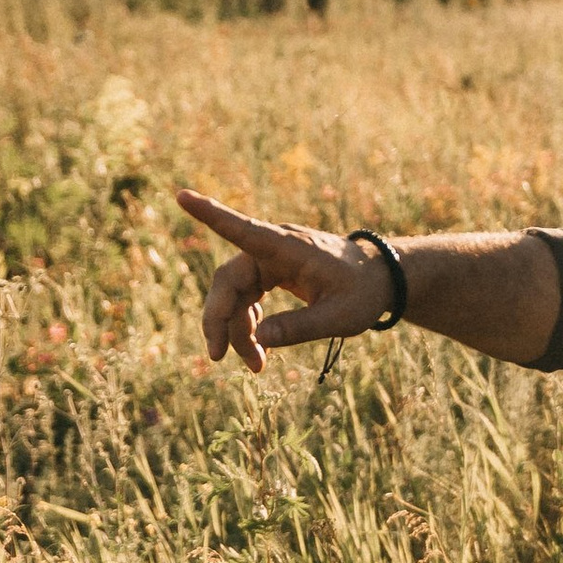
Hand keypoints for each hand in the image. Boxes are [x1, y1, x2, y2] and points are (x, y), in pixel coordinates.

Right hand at [178, 190, 392, 372]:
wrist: (381, 281)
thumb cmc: (363, 292)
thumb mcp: (339, 317)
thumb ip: (300, 327)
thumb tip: (259, 340)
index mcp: (289, 247)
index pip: (244, 228)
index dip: (211, 214)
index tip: (181, 195)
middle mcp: (273, 249)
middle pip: (228, 281)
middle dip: (220, 320)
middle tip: (218, 357)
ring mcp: (269, 261)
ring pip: (233, 295)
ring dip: (236, 330)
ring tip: (256, 366)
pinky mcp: (270, 274)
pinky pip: (245, 299)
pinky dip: (247, 325)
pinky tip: (257, 349)